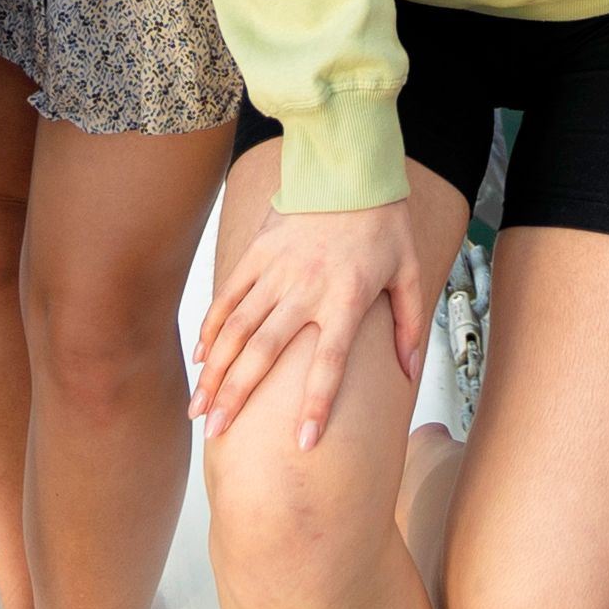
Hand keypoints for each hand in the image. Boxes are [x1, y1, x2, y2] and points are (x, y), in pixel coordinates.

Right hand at [195, 189, 427, 454]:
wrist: (351, 166)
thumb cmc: (383, 222)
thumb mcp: (409, 270)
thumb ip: (410, 324)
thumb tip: (410, 374)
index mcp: (346, 297)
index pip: (330, 361)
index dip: (317, 403)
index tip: (304, 442)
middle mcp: (306, 288)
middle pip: (265, 351)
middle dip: (237, 395)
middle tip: (216, 432)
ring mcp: (277, 270)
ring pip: (238, 328)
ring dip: (215, 370)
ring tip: (199, 407)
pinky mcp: (258, 252)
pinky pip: (229, 296)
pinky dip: (212, 327)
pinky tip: (201, 357)